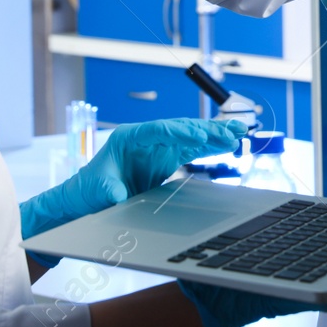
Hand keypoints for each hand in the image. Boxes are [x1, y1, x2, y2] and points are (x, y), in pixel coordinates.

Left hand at [21, 119, 245, 259]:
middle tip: (231, 131)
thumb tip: (117, 197)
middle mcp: (147, 138)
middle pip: (181, 128)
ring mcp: (159, 147)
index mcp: (129, 137)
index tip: (200, 136)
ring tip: (239, 132)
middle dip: (207, 129)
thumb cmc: (88, 190)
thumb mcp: (97, 191)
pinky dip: (210, 147)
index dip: (181, 132)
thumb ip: (108, 192)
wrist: (87, 198)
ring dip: (214, 135)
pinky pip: (193, 150)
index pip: (160, 129)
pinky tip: (228, 145)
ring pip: (191, 136)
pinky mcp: (167, 158)